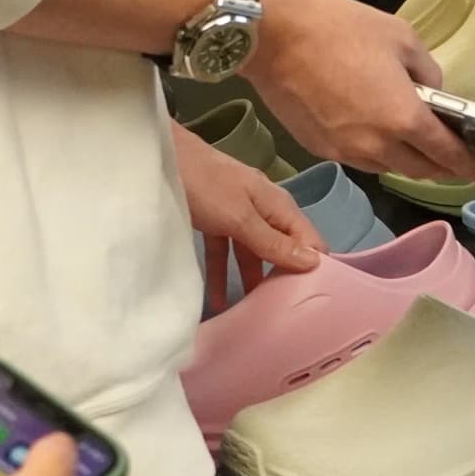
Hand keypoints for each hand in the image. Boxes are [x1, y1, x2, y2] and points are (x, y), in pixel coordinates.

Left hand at [172, 121, 320, 310]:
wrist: (159, 159)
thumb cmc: (205, 185)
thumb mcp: (241, 218)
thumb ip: (273, 243)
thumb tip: (314, 262)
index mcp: (277, 206)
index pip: (309, 241)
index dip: (315, 268)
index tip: (312, 302)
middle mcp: (263, 210)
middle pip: (282, 249)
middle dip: (283, 279)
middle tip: (284, 316)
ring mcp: (238, 215)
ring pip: (252, 253)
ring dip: (251, 280)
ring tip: (252, 315)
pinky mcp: (215, 220)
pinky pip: (225, 251)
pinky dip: (222, 273)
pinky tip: (217, 300)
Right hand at [243, 0, 474, 182]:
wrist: (273, 37)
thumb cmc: (339, 28)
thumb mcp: (400, 36)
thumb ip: (426, 70)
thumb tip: (432, 90)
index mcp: (404, 119)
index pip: (447, 156)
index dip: (470, 167)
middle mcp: (377, 147)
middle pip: (420, 170)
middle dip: (442, 167)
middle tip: (454, 155)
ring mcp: (345, 153)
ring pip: (388, 167)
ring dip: (407, 160)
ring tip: (415, 140)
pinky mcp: (319, 150)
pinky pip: (359, 159)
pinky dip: (376, 151)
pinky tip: (374, 129)